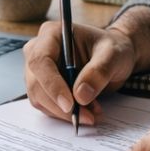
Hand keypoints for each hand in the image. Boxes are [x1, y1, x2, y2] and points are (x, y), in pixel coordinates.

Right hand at [23, 22, 138, 125]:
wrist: (113, 58)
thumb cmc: (112, 49)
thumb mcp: (113, 55)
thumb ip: (98, 72)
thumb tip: (80, 96)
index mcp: (51, 34)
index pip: (40, 61)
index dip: (52, 84)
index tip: (70, 104)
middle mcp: (38, 50)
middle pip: (36, 83)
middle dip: (60, 105)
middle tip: (87, 116)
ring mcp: (39, 70)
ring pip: (39, 98)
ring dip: (64, 112)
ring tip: (92, 113)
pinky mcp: (44, 87)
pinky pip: (46, 106)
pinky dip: (65, 114)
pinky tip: (86, 111)